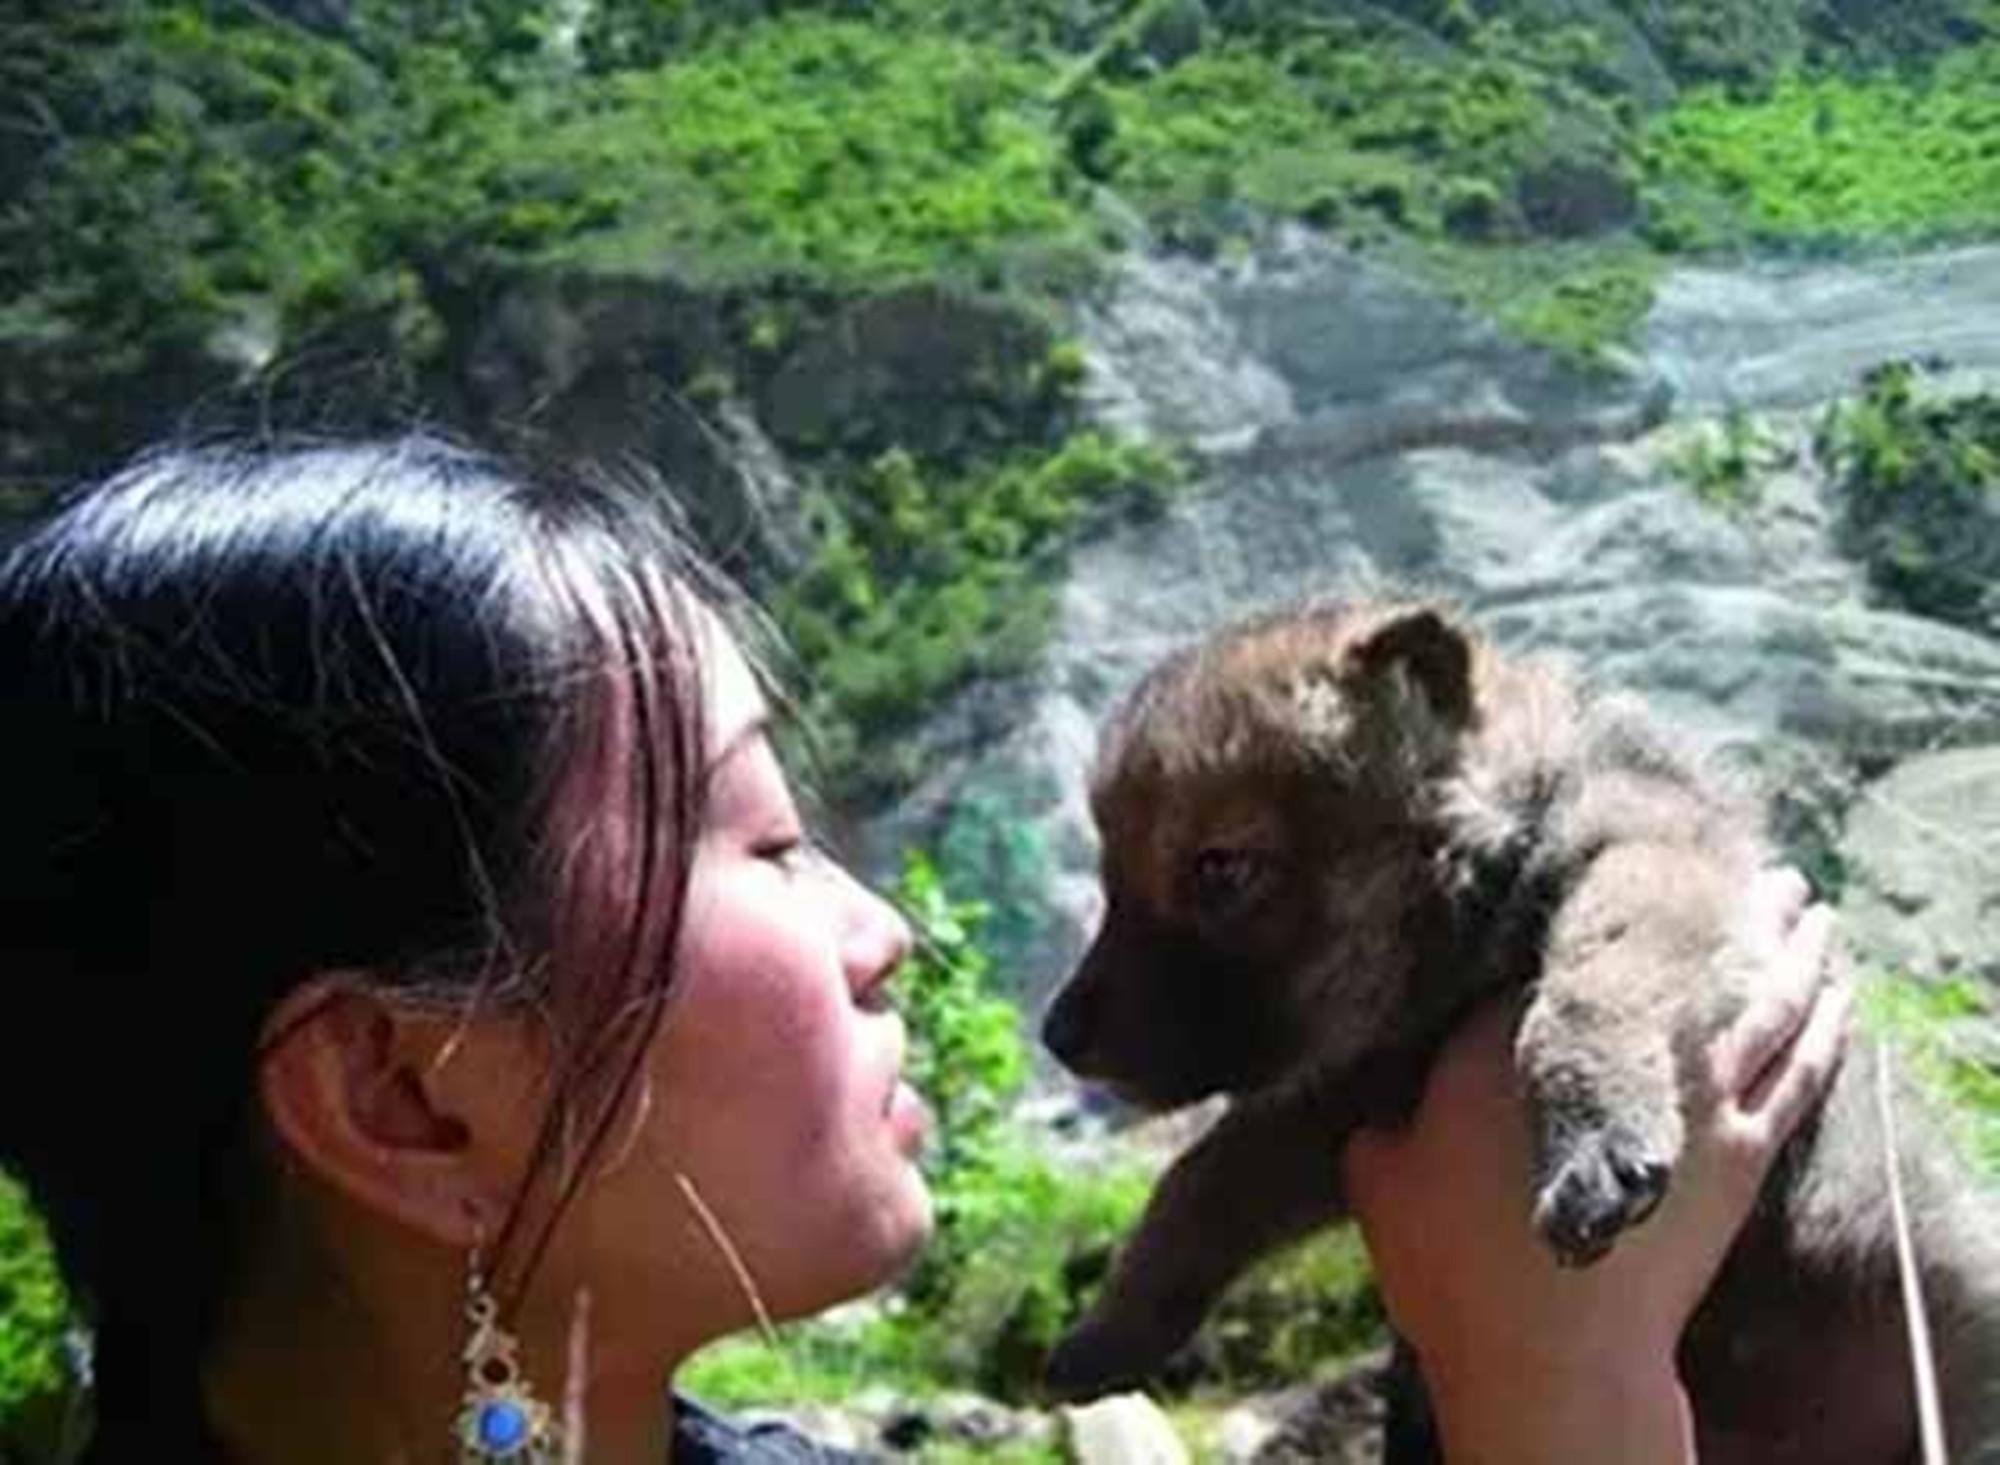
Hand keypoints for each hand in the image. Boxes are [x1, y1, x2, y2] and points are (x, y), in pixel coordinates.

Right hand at [1340, 869, 1850, 1462]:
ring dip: (1782, 942)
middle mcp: (1607, 1040)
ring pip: (1752, 993)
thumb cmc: (1449, 1262)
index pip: (1548, 939)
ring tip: (1793, 897)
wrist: (1545, 1351)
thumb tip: (1378, 1098)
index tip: (1596, 866)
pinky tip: (1835, 991)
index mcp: (1504, 1029)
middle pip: (1676, 943)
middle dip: (1709, 894)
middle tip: (1730, 854)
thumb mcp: (1374, 1169)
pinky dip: (1822, 1023)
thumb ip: (1380, 1115)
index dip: (1577, 898)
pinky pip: (1798, 1068)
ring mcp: (1686, 1092)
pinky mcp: (1738, 1149)